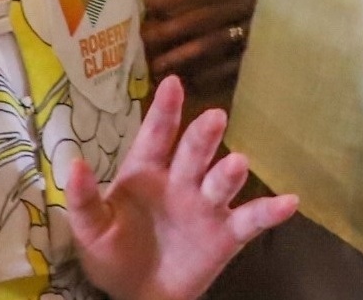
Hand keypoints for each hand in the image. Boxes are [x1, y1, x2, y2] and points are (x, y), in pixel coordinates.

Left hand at [64, 75, 296, 299]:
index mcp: (145, 169)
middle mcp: (180, 179)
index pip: (156, 135)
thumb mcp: (89, 228)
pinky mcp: (226, 234)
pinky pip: (251, 220)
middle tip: (214, 118)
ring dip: (229, 173)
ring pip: (220, 181)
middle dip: (202, 136)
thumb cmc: (111, 252)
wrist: (136, 295)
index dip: (165, 110)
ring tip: (238, 163)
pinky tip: (289, 201)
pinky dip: (270, 212)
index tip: (174, 83)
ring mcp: (205, 204)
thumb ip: (83, 199)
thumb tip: (73, 165)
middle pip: (193, 152)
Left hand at [141, 0, 264, 97]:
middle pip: (208, 20)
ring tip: (159, 67)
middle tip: (141, 43)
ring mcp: (271, 30)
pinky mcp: (279, 52)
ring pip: (223, 46)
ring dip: (188, 58)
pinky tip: (195, 80)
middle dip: (172, 33)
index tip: (148, 5)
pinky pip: (244, 66)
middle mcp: (260, 3)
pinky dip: (218, 74)